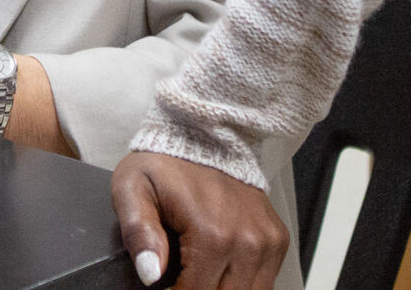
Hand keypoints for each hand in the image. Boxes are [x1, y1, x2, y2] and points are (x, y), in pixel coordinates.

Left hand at [112, 150, 285, 289]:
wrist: (205, 134)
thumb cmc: (166, 163)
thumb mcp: (132, 188)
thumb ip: (138, 232)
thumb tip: (150, 271)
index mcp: (213, 234)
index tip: (165, 283)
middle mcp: (248, 241)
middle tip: (181, 276)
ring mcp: (267, 241)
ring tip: (198, 274)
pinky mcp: (277, 239)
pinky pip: (265, 282)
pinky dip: (242, 284)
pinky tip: (220, 270)